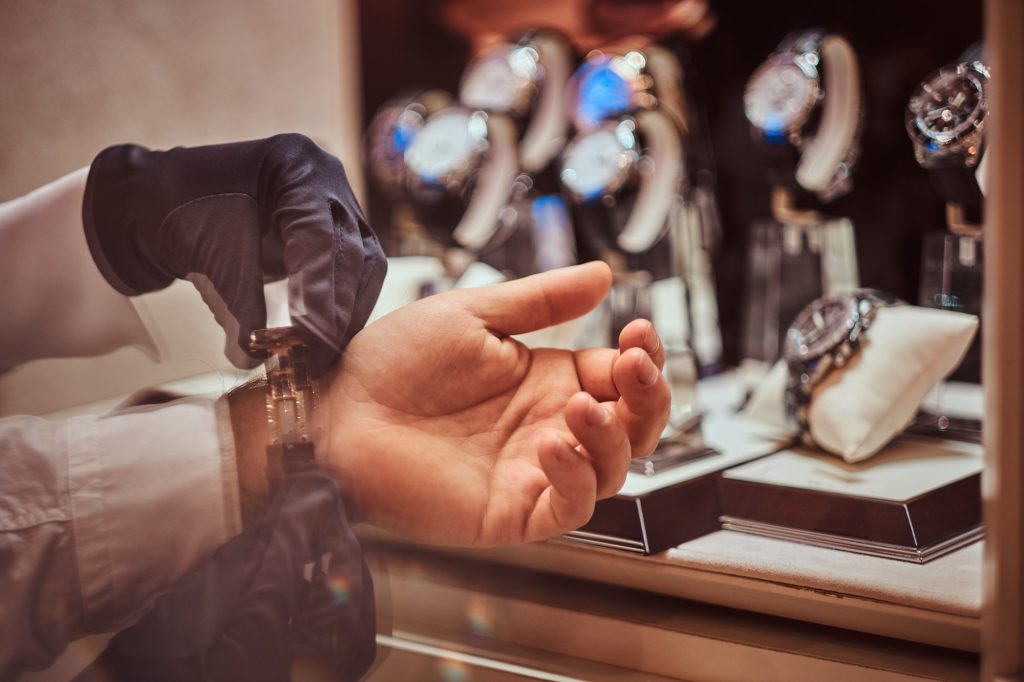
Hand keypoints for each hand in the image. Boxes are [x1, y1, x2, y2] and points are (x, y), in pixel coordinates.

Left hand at [83, 134, 385, 373]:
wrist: (162, 203)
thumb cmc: (177, 213)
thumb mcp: (208, 257)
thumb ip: (238, 306)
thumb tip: (256, 359)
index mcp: (296, 164)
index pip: (320, 235)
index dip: (318, 293)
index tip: (307, 340)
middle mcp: (327, 180)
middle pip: (352, 253)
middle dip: (336, 312)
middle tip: (317, 361)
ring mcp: (337, 205)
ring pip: (364, 267)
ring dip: (346, 316)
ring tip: (322, 358)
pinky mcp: (336, 235)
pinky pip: (353, 275)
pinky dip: (340, 309)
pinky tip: (325, 341)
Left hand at [316, 262, 669, 546]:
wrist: (335, 409)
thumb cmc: (393, 362)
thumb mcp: (474, 315)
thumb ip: (542, 300)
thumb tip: (602, 273)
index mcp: (545, 381)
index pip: (621, 379)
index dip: (643, 359)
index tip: (641, 332)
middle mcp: (547, 428)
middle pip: (632, 429)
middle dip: (649, 399)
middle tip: (634, 367)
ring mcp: (531, 472)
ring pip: (612, 470)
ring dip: (613, 437)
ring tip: (581, 406)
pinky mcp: (510, 512)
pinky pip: (568, 507)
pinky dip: (576, 478)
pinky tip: (554, 443)